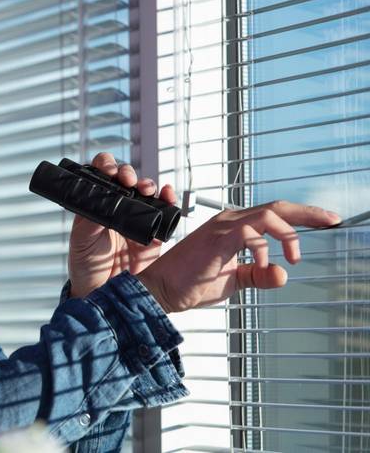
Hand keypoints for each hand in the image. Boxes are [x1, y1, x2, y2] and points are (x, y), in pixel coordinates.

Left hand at [67, 153, 176, 298]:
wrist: (102, 290)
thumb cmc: (86, 263)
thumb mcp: (82, 239)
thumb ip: (90, 221)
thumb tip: (100, 203)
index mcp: (97, 203)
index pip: (101, 175)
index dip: (106, 166)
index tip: (108, 171)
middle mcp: (117, 205)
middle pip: (127, 178)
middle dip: (128, 173)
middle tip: (127, 180)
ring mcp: (137, 216)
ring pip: (146, 191)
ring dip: (148, 184)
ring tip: (146, 189)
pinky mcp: (154, 231)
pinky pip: (164, 210)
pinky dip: (168, 198)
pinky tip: (166, 194)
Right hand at [137, 200, 341, 312]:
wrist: (163, 289)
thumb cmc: (191, 283)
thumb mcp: (235, 280)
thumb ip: (259, 275)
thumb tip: (283, 274)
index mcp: (234, 227)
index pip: (274, 214)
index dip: (304, 216)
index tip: (328, 221)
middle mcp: (229, 221)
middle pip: (277, 207)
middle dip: (309, 213)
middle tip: (332, 221)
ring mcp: (223, 227)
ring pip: (268, 215)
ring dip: (289, 235)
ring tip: (295, 257)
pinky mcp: (218, 239)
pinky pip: (251, 234)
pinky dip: (264, 249)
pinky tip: (264, 264)